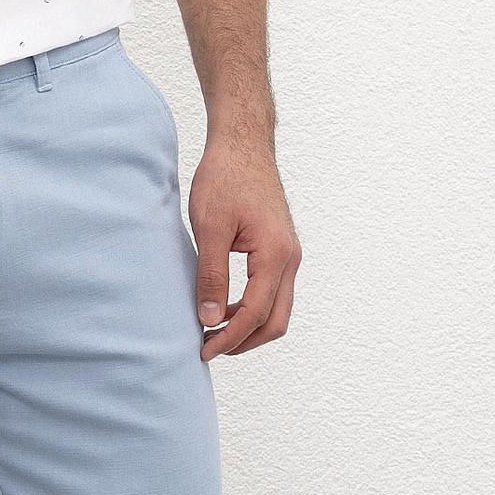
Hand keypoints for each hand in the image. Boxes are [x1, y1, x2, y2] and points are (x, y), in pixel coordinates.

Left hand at [188, 126, 299, 357]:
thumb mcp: (210, 228)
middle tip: (209, 348)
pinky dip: (252, 308)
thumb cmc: (225, 178)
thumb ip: (211, 276)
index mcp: (275, 255)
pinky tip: (225, 307)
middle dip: (244, 342)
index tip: (203, 349)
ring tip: (214, 330)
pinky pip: (273, 291)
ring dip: (248, 326)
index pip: (256, 314)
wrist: (243, 144)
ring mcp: (289, 254)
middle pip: (275, 321)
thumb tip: (210, 319)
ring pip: (277, 308)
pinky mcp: (281, 249)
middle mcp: (290, 258)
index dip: (229, 338)